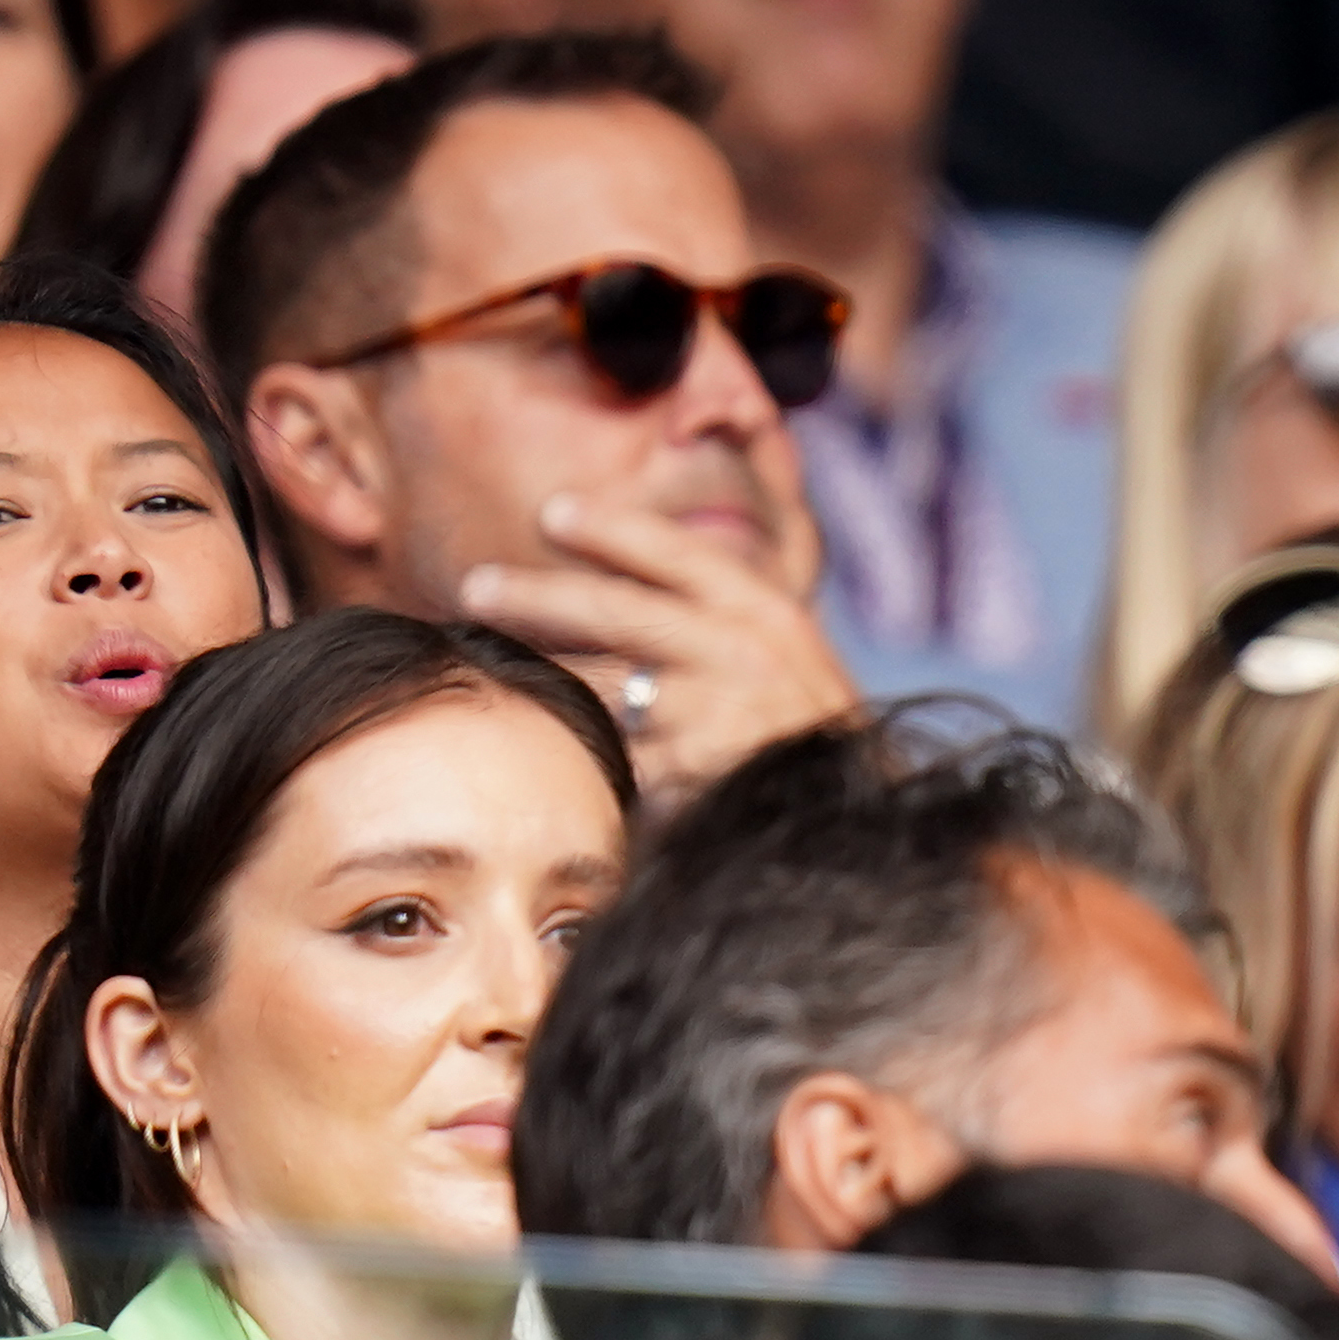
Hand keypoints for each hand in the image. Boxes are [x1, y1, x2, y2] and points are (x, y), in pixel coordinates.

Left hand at [456, 493, 861, 806]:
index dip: (610, 529)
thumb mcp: (794, 656)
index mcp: (765, 615)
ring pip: (597, 688)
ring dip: (537, 676)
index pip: (676, 554)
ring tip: (492, 667)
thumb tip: (639, 574)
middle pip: (613, 611)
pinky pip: (611, 760)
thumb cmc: (815, 736)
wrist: (862, 826)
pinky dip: (574, 753)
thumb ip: (728, 617)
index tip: (553, 513)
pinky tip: (532, 748)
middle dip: (535, 595)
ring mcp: (712, 720)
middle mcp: (738, 656)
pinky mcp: (686, 781)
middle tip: (476, 586)